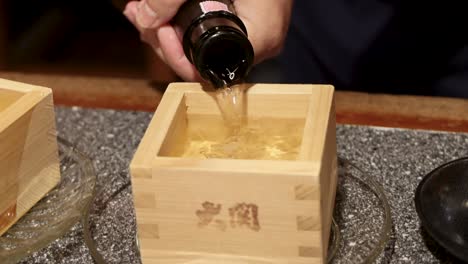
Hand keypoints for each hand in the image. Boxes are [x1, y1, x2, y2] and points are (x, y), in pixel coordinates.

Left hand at [123, 0, 293, 80]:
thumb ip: (171, 0)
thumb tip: (144, 19)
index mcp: (259, 38)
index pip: (207, 69)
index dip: (175, 54)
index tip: (158, 29)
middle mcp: (261, 44)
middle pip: (202, 61)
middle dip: (165, 40)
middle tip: (141, 16)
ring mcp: (256, 35)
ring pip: (205, 48)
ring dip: (171, 29)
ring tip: (144, 9)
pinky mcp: (251, 25)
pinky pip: (214, 34)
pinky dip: (187, 23)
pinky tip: (164, 10)